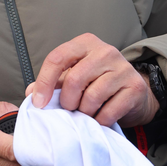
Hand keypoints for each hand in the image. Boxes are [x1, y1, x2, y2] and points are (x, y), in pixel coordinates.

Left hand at [28, 33, 158, 127]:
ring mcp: (123, 68)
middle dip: (67, 102)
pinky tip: (99, 119)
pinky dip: (99, 122)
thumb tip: (31, 93)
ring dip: (84, 113)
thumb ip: (54, 83)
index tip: (38, 103)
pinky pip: (108, 112)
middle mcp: (106, 51)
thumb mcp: (74, 77)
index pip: (58, 57)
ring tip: (86, 114)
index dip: (44, 82)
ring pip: (92, 97)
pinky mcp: (135, 87)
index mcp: (86, 44)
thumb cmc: (97, 83)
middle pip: (74, 79)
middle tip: (70, 109)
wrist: (133, 93)